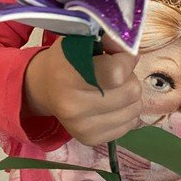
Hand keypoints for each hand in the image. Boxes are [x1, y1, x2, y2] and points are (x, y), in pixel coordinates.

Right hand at [22, 36, 142, 145]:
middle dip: (129, 77)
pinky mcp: (91, 140)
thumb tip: (130, 45)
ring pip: (135, 108)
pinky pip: (130, 124)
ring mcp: (82, 128)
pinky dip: (127, 110)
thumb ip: (108, 39)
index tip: (119, 53)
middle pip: (131, 91)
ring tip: (113, 87)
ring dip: (130, 94)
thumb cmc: (67, 59)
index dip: (126, 59)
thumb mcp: (82, 40)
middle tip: (115, 71)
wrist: (45, 88)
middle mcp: (74, 107)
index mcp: (68, 78)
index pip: (117, 72)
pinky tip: (112, 102)